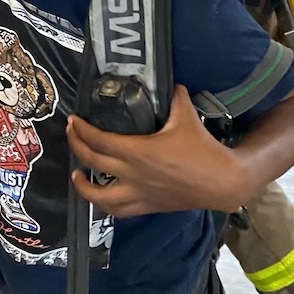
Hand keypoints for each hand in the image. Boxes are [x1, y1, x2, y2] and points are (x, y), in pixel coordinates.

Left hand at [67, 85, 245, 216]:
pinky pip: (119, 211)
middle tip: (72, 133)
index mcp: (138, 151)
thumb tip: (169, 82)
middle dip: (76, 146)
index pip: (99, 140)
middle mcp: (133, 174)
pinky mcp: (147, 206)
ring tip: (76, 173)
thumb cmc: (202, 149)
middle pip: (93, 162)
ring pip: (100, 196)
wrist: (221, 182)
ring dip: (83, 185)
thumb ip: (174, 96)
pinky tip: (101, 197)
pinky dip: (105, 205)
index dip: (82, 130)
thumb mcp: (186, 115)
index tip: (74, 120)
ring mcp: (138, 193)